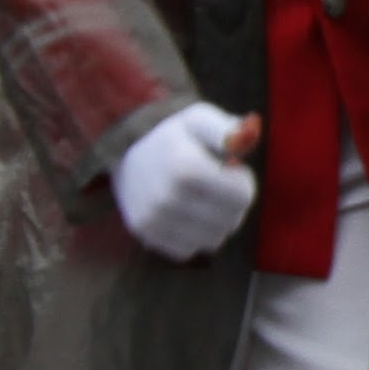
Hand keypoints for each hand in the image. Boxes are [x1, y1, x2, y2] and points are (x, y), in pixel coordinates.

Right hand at [110, 101, 264, 262]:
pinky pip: (188, 251)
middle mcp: (167, 199)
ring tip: (201, 199)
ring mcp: (154, 220)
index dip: (243, 182)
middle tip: (216, 185)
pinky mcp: (145, 234)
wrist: (124, 149)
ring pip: (213, 240)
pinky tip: (186, 215)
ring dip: (215, 223)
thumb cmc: (173, 134)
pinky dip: (193, 237)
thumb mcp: (200, 118)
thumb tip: (244, 136)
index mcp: (186, 168)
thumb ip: (226, 128)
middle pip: (231, 221)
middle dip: (232, 204)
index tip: (229, 169)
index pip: (242, 197)